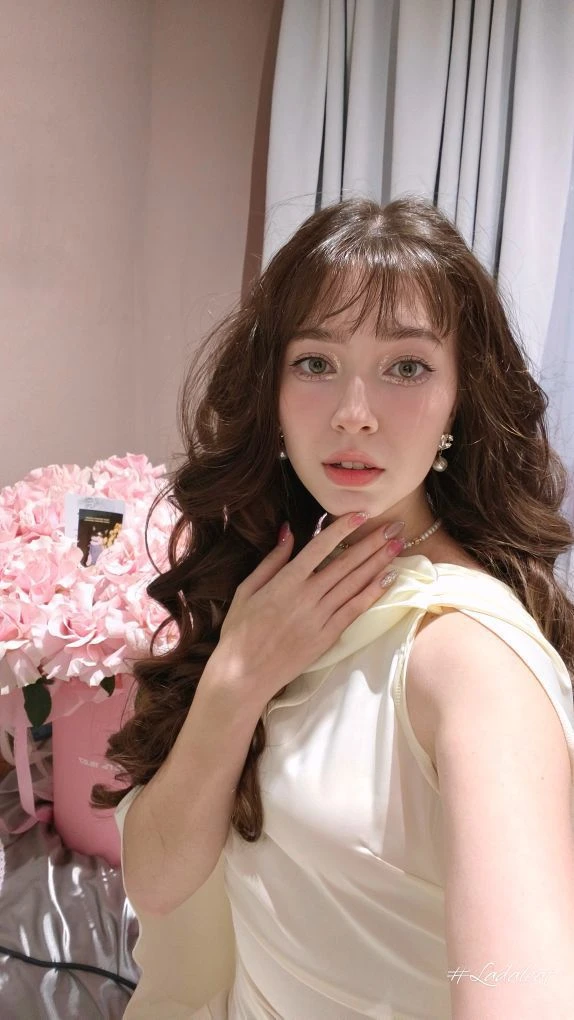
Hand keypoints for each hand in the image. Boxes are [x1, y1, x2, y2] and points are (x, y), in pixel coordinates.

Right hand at [212, 513, 402, 707]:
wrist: (244, 674)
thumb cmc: (240, 631)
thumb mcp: (246, 589)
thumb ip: (271, 560)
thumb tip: (288, 531)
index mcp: (285, 581)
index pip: (320, 547)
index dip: (342, 528)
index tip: (361, 513)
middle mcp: (307, 596)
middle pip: (346, 563)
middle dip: (372, 542)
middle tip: (395, 525)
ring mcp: (320, 617)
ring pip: (355, 583)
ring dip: (378, 562)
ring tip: (398, 544)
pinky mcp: (328, 636)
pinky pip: (355, 610)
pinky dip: (373, 592)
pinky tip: (389, 578)